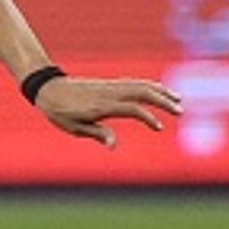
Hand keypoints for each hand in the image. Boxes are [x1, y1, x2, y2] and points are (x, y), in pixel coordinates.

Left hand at [35, 76, 182, 149]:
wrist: (48, 88)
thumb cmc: (60, 111)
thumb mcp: (74, 127)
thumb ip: (97, 133)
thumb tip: (113, 146)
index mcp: (102, 106)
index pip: (132, 108)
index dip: (148, 117)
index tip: (159, 128)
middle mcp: (109, 93)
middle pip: (142, 92)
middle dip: (163, 100)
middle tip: (180, 110)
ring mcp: (110, 86)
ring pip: (140, 85)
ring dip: (160, 91)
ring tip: (177, 99)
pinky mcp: (109, 84)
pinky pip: (133, 83)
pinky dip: (149, 86)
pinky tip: (158, 91)